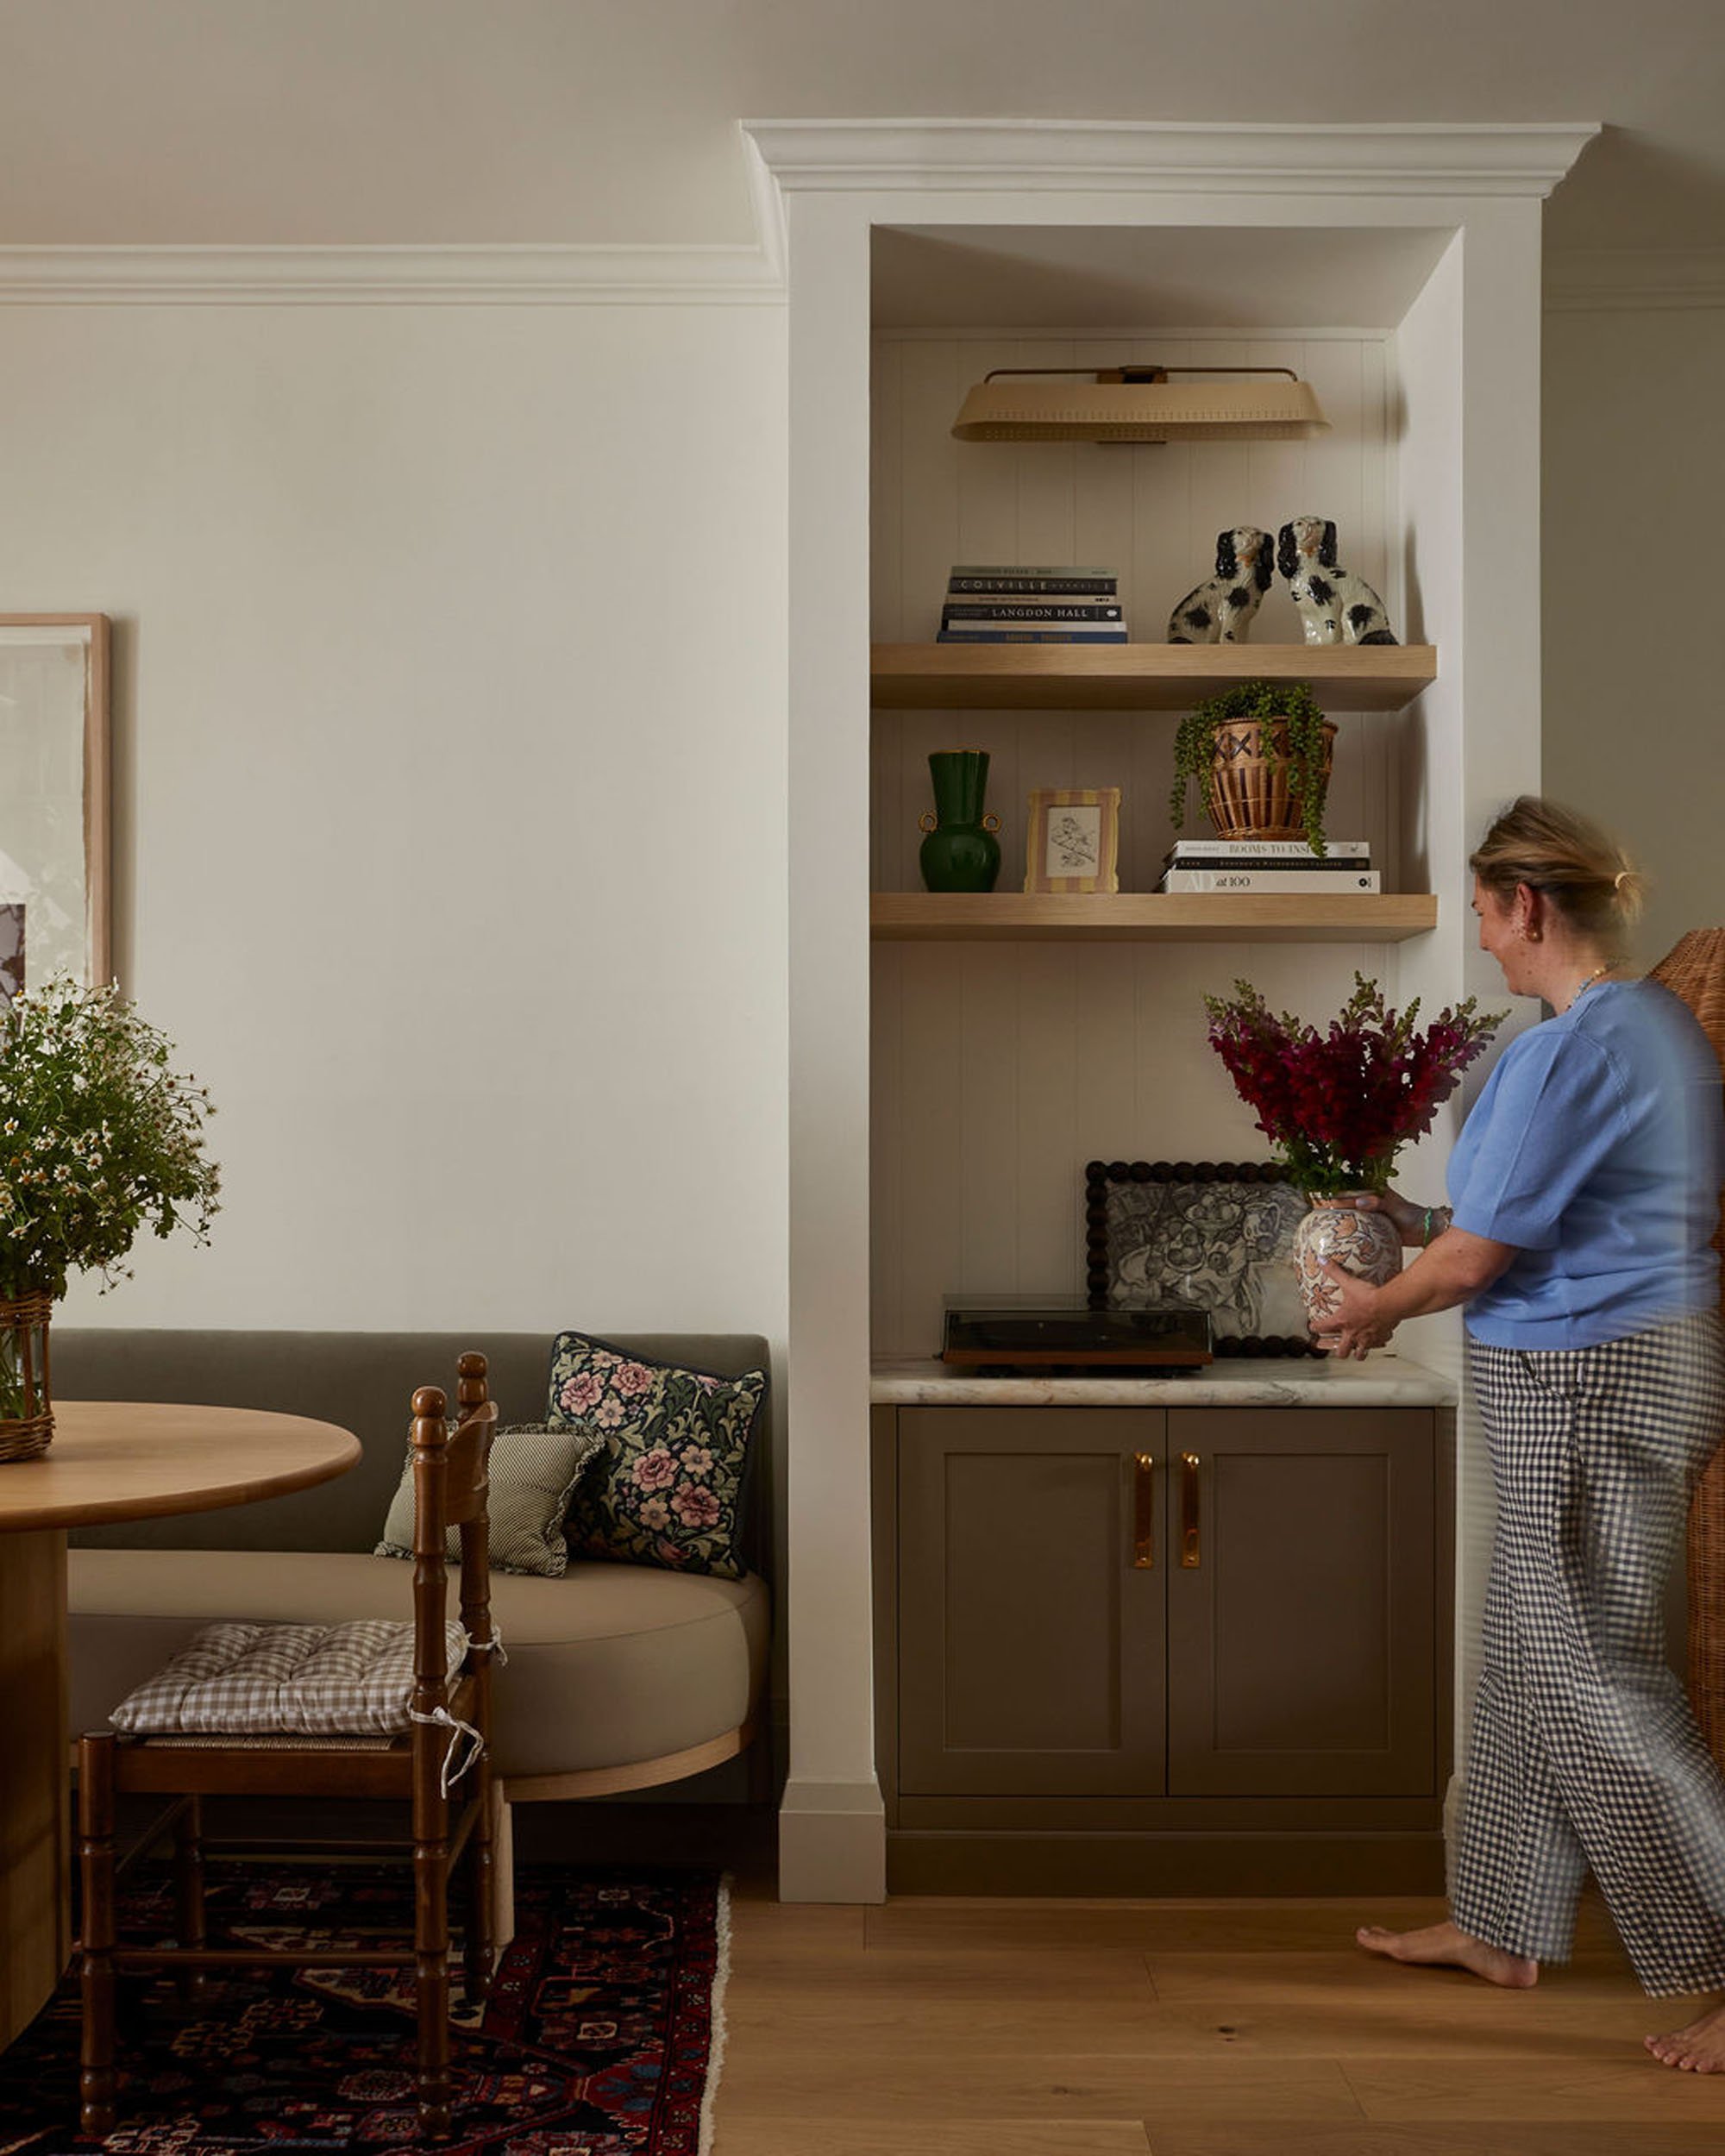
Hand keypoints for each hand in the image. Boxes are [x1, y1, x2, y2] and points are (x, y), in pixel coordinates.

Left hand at [1308, 1261, 1397, 1358]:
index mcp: (1342, 1322)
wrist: (1391, 1304)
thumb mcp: (1349, 1283)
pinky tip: (1378, 1339)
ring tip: (1357, 1350)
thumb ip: (1334, 1272)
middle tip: (1337, 1347)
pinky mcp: (1381, 1338)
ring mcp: (1368, 1339)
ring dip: (1358, 1353)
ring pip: (1360, 1354)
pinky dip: (1377, 1343)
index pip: (1323, 1328)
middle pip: (1342, 1351)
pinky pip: (1379, 1345)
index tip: (1313, 1327)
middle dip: (1338, 1350)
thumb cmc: (1371, 1298)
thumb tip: (1322, 1261)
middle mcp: (1353, 1334)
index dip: (1315, 1328)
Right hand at [1312, 1186, 1426, 1247]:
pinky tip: (1336, 1238)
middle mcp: (1367, 1202)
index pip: (1347, 1190)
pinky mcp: (1371, 1228)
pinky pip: (1354, 1228)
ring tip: (1319, 1225)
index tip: (1317, 1198)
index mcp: (1372, 1191)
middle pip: (1343, 1201)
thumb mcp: (1394, 1206)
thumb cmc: (1412, 1215)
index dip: (1332, 1192)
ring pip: (1347, 1215)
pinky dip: (1345, 1230)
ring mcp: (1368, 1215)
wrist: (1424, 1230)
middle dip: (1328, 1204)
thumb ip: (1378, 1202)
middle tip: (1311, 1210)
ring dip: (1335, 1219)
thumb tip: (1359, 1201)